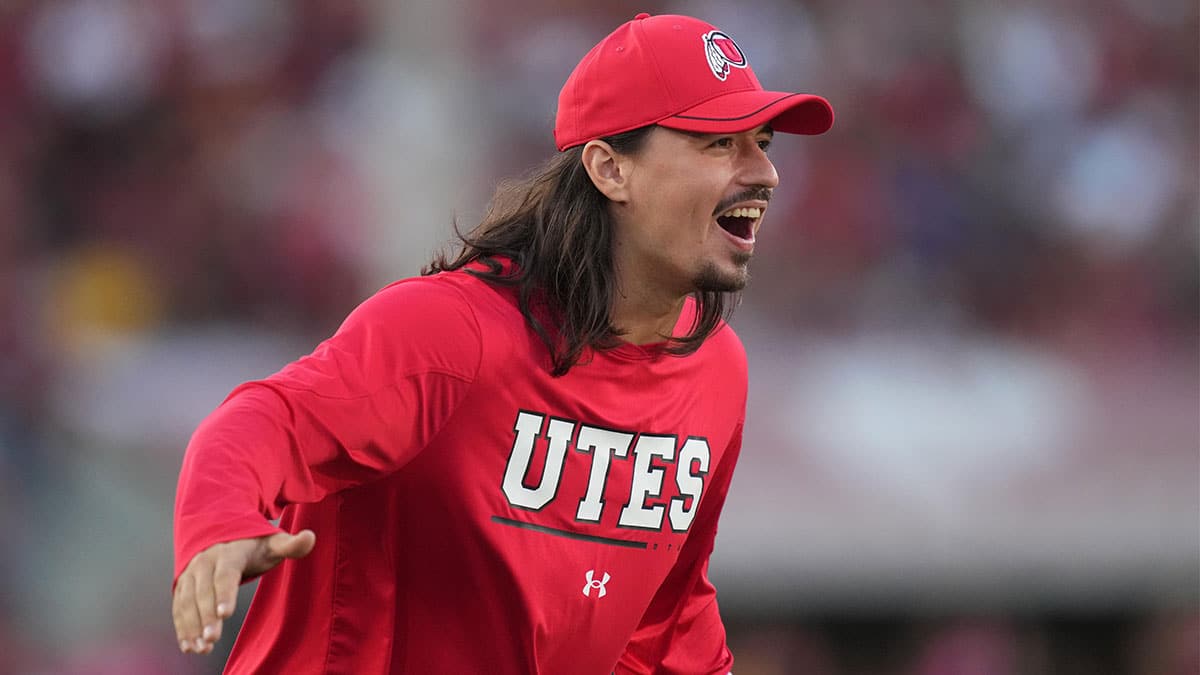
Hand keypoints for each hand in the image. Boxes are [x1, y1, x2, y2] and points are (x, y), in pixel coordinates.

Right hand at [172, 529, 315, 653]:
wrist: (222, 535)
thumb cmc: (253, 545)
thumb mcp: (273, 542)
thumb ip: (291, 545)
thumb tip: (310, 537)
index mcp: (229, 552)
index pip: (226, 574)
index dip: (224, 593)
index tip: (224, 614)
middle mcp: (205, 562)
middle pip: (203, 591)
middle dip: (206, 616)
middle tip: (212, 638)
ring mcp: (191, 574)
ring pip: (187, 601)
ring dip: (191, 626)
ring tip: (201, 647)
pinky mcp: (182, 587)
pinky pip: (178, 608)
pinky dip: (182, 628)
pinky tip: (189, 646)